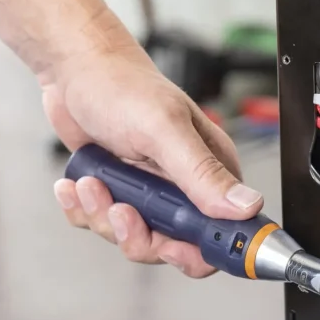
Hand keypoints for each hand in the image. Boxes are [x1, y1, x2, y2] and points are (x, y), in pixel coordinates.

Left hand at [45, 44, 262, 277]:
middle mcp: (185, 187)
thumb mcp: (164, 129)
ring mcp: (151, 194)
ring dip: (103, 217)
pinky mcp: (120, 194)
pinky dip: (84, 210)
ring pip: (134, 240)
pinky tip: (78, 183)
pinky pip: (104, 226)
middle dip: (138, 234)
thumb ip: (202, 173)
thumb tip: (245, 207)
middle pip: (175, 247)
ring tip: (91, 183)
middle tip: (121, 209)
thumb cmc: (121, 85)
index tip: (172, 249)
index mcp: (212, 171)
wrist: (73, 70)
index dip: (204, 250)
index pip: (224, 231)